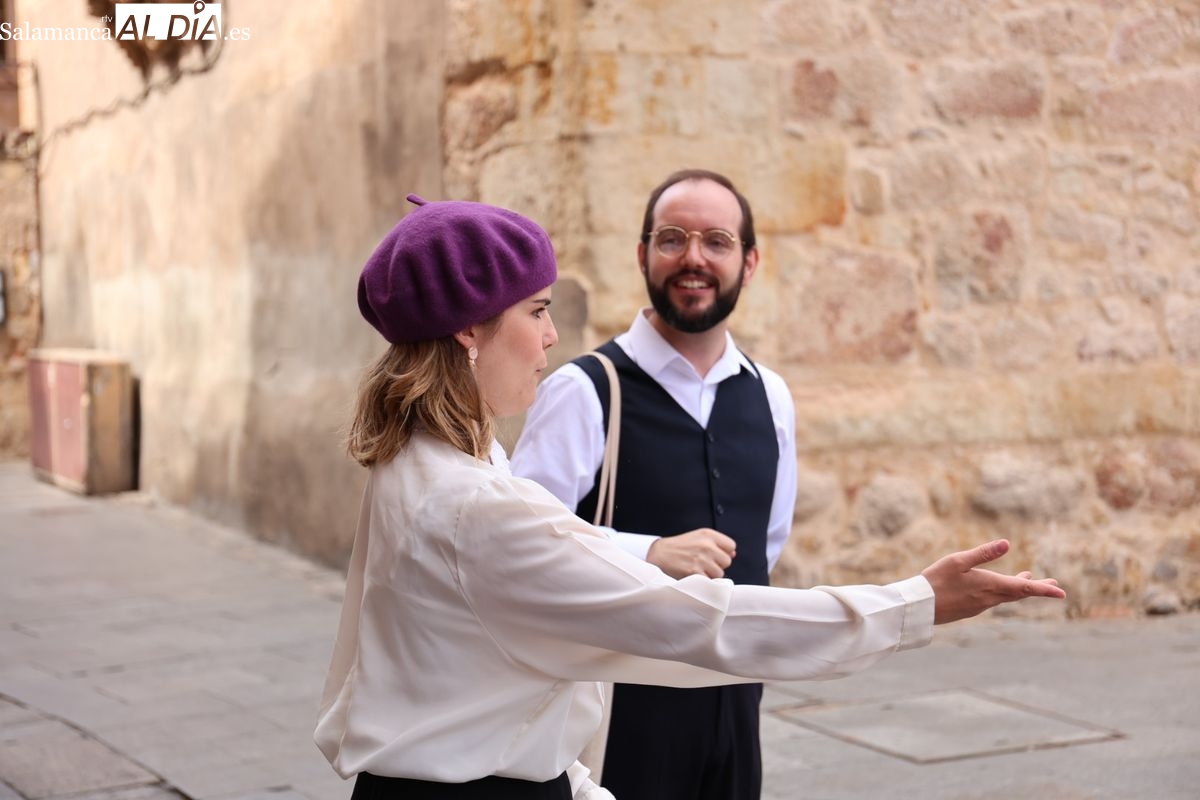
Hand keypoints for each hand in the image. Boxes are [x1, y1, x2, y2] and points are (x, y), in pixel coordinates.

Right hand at [647, 528, 736, 578]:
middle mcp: (706, 545)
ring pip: (720, 573)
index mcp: (708, 534)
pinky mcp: (695, 572)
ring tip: (698, 568)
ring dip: (711, 574)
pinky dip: (704, 581)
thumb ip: (717, 544)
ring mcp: (701, 559)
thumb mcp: (698, 537)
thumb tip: (733, 554)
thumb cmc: (680, 546)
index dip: (724, 552)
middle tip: (704, 563)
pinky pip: (709, 581)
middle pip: (727, 561)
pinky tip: (694, 574)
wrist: (659, 554)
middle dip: (718, 564)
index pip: (731, 546)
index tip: (715, 555)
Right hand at [921, 539, 1065, 623]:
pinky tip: (998, 588)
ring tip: (1029, 579)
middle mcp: (989, 598)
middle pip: (1019, 593)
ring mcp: (980, 606)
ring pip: (1007, 596)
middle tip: (1054, 585)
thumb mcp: (958, 561)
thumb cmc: (937, 580)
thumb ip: (983, 553)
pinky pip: (994, 600)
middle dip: (1037, 588)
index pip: (1024, 588)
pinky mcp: (971, 609)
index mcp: (990, 586)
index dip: (1044, 589)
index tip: (1062, 593)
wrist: (920, 607)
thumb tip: (1007, 543)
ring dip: (1020, 588)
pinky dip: (1004, 592)